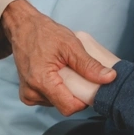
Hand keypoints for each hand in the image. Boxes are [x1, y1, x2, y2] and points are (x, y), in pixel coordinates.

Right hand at [1, 0, 114, 114]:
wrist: (23, 27)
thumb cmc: (45, 33)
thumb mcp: (70, 45)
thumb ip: (89, 65)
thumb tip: (110, 78)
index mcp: (41, 81)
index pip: (69, 107)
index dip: (84, 100)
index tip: (90, 86)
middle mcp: (31, 93)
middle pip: (64, 106)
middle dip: (75, 93)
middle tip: (78, 73)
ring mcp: (28, 95)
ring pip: (57, 103)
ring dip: (66, 91)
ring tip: (65, 71)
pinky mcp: (27, 94)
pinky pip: (49, 99)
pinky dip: (57, 89)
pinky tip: (58, 75)